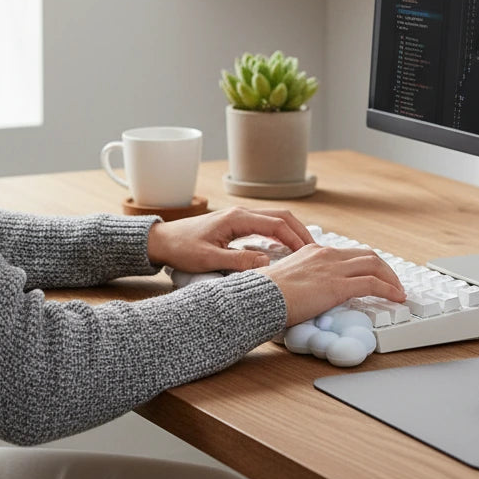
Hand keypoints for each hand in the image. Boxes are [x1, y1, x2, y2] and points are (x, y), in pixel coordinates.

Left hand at [146, 207, 313, 272]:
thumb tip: (268, 264)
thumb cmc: (182, 249)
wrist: (162, 241)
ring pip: (273, 219)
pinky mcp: (235, 224)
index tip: (309, 252)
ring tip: (305, 250)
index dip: (295, 238)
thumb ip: (238, 262)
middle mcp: (240, 213)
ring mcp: (238, 217)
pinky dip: (279, 233)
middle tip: (315, 250)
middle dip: (300, 231)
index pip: (276, 224)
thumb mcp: (209, 260)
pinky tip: (284, 248)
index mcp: (237, 218)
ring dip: (291, 231)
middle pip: (280, 216)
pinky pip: (264, 225)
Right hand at [262, 244, 405, 326]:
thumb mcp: (287, 278)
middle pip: (366, 255)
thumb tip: (308, 293)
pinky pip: (373, 284)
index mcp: (313, 251)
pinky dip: (389, 289)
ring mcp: (333, 268)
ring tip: (398, 291)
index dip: (366, 264)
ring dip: (391, 278)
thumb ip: (303, 279)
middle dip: (384, 269)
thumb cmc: (266, 293)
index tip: (373, 274)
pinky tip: (396, 298)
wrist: (260, 297)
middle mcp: (326, 255)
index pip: (348, 253)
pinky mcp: (337, 285)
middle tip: (392, 282)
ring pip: (374, 265)